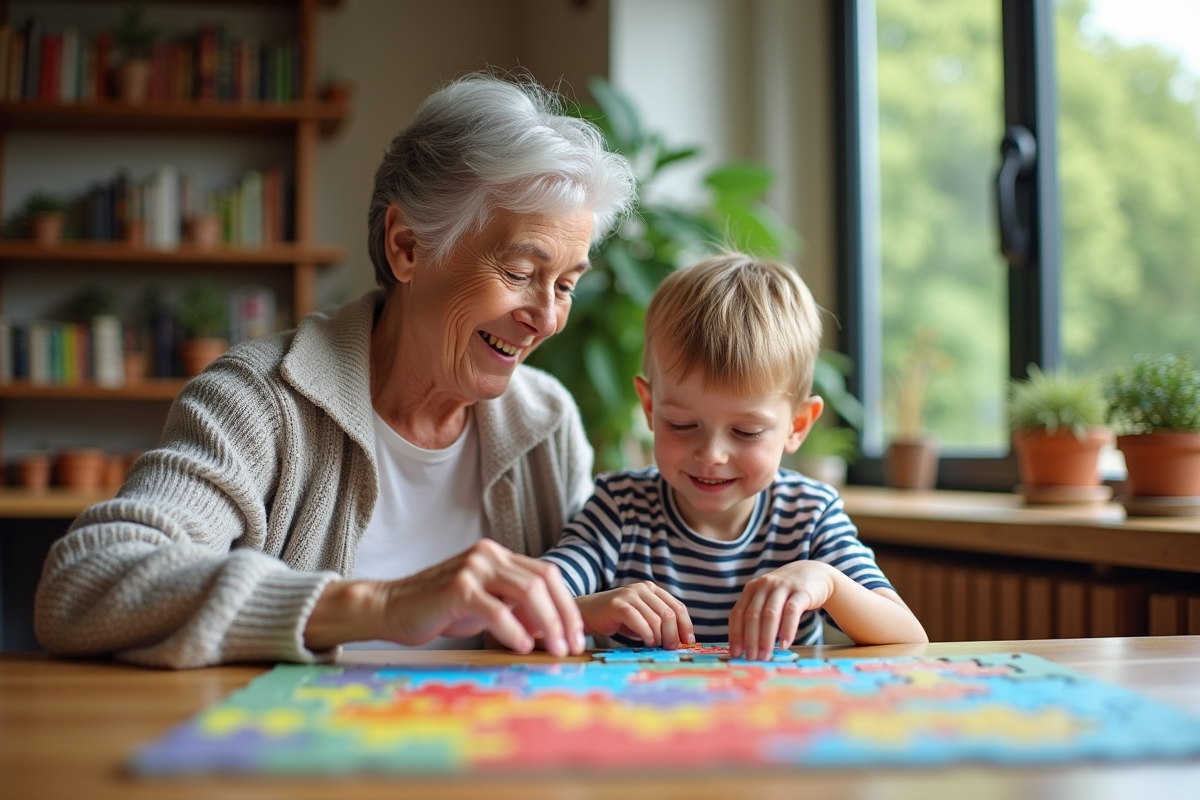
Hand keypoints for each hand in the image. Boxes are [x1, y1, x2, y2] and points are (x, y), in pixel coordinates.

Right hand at [305, 540, 584, 656]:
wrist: (391, 607)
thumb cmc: (439, 610)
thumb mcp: (485, 606)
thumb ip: (515, 609)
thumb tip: (552, 629)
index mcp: (499, 555)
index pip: (547, 575)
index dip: (567, 605)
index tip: (576, 634)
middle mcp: (489, 555)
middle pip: (543, 581)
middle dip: (564, 616)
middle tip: (572, 646)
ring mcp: (473, 568)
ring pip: (527, 593)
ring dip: (547, 624)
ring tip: (554, 649)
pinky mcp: (458, 587)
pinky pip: (497, 609)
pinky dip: (515, 630)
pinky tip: (523, 646)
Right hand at [575, 581, 694, 648]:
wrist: (587, 614)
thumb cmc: (617, 619)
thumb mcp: (642, 618)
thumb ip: (659, 623)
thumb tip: (680, 640)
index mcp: (652, 589)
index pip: (677, 606)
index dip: (686, 624)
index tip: (688, 641)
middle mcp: (642, 589)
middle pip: (669, 613)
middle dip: (673, 634)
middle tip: (671, 648)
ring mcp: (629, 594)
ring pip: (655, 618)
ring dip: (659, 637)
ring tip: (655, 646)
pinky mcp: (617, 604)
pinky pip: (638, 620)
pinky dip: (646, 634)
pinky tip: (646, 642)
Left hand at [729, 561, 835, 659]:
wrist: (814, 573)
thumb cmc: (787, 593)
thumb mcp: (768, 598)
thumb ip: (757, 615)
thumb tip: (747, 647)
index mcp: (752, 589)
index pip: (738, 613)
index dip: (735, 635)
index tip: (735, 654)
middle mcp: (764, 585)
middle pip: (752, 615)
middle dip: (750, 640)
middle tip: (751, 659)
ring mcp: (782, 587)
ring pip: (770, 614)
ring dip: (766, 638)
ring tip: (765, 656)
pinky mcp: (801, 591)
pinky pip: (792, 612)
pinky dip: (787, 630)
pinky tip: (785, 645)